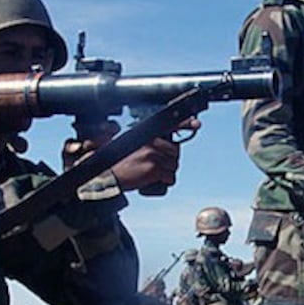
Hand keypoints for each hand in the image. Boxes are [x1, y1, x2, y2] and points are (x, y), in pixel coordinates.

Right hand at [62, 118, 200, 192]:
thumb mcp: (129, 144)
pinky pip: (170, 176)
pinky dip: (166, 181)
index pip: (168, 125)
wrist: (107, 177)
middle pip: (174, 151)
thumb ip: (145, 142)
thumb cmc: (117, 163)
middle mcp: (150, 142)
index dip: (184, 123)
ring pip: (173, 164)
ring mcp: (153, 155)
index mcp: (145, 134)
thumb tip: (161, 145)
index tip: (196, 123)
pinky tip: (158, 181)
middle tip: (159, 165)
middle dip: (170, 160)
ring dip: (168, 171)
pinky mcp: (154, 169)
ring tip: (155, 173)